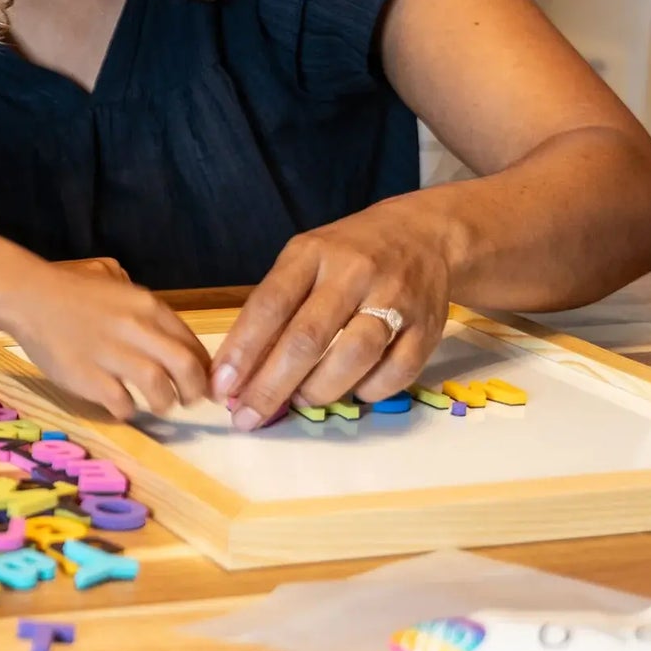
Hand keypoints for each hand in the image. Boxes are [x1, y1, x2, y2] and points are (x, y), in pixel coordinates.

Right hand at [3, 270, 210, 421]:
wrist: (28, 297)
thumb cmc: (72, 289)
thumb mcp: (116, 281)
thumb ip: (143, 305)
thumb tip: (167, 332)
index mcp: (147, 305)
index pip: (192, 342)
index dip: (204, 368)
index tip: (202, 381)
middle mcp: (136, 328)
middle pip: (186, 368)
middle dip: (194, 390)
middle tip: (188, 400)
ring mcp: (112, 354)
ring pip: (159, 388)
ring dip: (164, 403)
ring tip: (158, 405)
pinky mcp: (89, 378)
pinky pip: (123, 404)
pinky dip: (128, 410)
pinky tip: (121, 404)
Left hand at [210, 201, 452, 429]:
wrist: (424, 234)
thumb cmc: (348, 255)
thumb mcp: (305, 261)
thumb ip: (275, 308)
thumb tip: (240, 372)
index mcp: (313, 253)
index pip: (271, 304)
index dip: (243, 349)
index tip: (222, 387)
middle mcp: (353, 272)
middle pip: (308, 338)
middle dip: (272, 385)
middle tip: (249, 416)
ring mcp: (395, 298)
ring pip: (353, 357)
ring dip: (319, 390)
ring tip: (300, 402)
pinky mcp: (428, 326)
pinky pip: (395, 373)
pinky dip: (368, 392)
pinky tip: (352, 392)